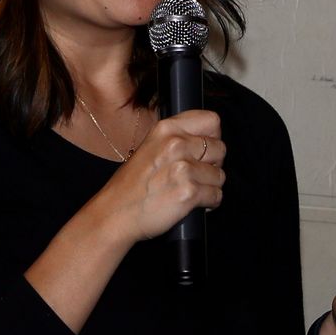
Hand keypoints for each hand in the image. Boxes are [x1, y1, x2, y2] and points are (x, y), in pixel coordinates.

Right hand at [98, 108, 224, 241]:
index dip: (213, 137)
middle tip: (197, 175)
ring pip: (220, 175)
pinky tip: (193, 204)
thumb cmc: (131, 186)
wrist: (115, 213)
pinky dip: (209, 203)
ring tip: (191, 191)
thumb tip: (206, 141)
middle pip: (220, 148)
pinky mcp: (189, 192)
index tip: (205, 150)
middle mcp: (176, 144)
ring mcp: (183, 169)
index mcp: (166, 129)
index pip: (211, 121)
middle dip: (213, 164)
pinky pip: (217, 195)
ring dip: (210, 186)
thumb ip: (176, 139)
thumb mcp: (150, 147)